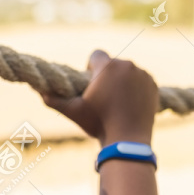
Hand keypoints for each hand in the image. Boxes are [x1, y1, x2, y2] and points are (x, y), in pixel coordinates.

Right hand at [40, 50, 156, 145]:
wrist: (128, 140)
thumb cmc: (98, 123)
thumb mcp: (73, 112)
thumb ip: (54, 99)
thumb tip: (39, 91)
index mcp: (108, 67)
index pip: (96, 54)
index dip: (90, 68)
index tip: (90, 84)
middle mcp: (127, 65)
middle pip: (113, 64)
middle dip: (107, 76)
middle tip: (103, 98)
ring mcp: (143, 75)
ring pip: (128, 72)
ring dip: (121, 82)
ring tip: (116, 103)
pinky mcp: (153, 85)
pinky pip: (141, 81)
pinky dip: (135, 89)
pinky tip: (129, 105)